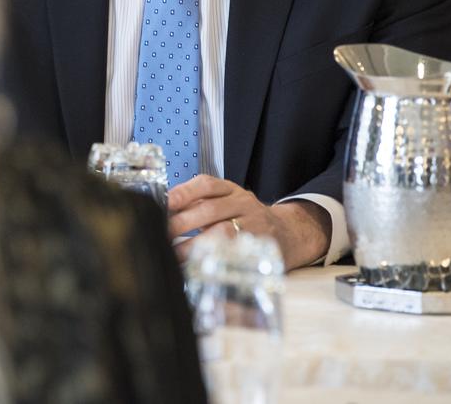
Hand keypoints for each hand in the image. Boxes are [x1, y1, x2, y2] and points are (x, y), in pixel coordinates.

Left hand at [167, 174, 330, 270]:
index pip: (206, 185)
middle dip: (183, 223)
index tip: (163, 203)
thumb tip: (162, 211)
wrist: (288, 232)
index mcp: (231, 190)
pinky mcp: (261, 248)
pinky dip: (215, 259)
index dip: (183, 193)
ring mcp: (254, 225)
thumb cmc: (242, 218)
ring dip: (195, 245)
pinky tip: (198, 266)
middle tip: (162, 233)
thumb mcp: (225, 202)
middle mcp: (244, 204)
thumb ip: (198, 204)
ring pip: (223, 232)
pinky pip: (236, 253)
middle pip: (211, 210)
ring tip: (175, 254)